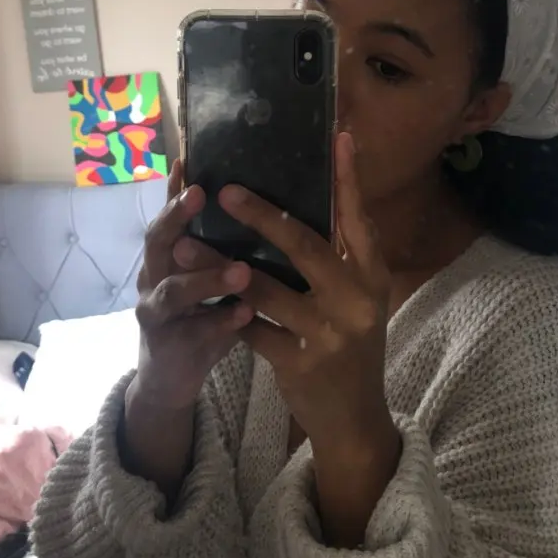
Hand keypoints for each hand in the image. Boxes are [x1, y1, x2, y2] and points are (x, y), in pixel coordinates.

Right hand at [133, 158, 252, 414]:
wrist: (169, 380)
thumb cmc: (197, 316)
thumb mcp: (202, 275)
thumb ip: (215, 242)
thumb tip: (249, 195)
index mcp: (163, 256)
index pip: (166, 216)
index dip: (173, 191)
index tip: (187, 163)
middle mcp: (152, 278)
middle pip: (157, 242)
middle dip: (176, 218)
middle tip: (200, 195)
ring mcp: (156, 314)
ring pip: (173, 290)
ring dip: (207, 277)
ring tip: (242, 269)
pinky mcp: (169, 348)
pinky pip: (195, 333)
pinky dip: (220, 322)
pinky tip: (246, 313)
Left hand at [210, 133, 392, 455]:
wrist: (355, 421)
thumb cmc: (351, 348)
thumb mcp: (360, 301)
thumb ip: (344, 258)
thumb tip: (321, 198)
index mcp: (373, 278)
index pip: (360, 220)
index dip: (349, 179)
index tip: (338, 136)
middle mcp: (357, 302)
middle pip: (305, 247)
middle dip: (262, 216)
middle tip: (225, 190)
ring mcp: (328, 334)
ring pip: (265, 289)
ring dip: (219, 266)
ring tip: (185, 246)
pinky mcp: (298, 363)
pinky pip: (251, 330)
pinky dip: (224, 312)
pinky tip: (195, 298)